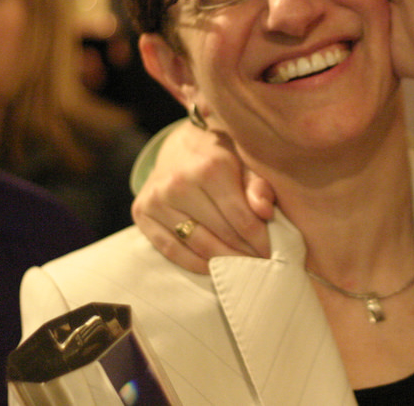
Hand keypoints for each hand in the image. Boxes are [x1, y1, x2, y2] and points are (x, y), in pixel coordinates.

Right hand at [131, 120, 273, 272]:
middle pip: (221, 234)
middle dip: (244, 253)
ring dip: (223, 262)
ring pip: (197, 245)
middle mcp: (179, 183)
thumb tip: (265, 212)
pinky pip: (171, 250)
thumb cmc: (220, 156)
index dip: (260, 240)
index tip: (272, 254)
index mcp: (210, 167)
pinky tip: (213, 268)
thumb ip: (258, 186)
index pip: (241, 218)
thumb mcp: (245, 161)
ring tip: (240, 268)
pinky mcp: (141, 212)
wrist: (179, 144)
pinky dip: (194, 263)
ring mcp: (157, 199)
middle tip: (260, 266)